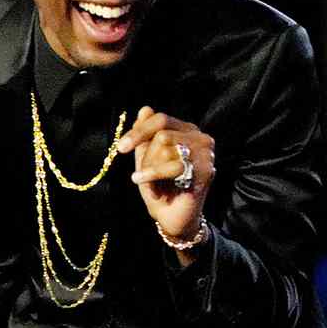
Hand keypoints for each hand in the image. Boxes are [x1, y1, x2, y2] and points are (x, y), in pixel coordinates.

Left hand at [116, 106, 214, 242]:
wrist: (173, 218)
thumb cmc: (160, 187)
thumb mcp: (146, 158)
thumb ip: (145, 135)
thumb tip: (145, 109)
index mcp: (186, 131)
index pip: (160, 119)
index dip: (139, 131)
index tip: (121, 148)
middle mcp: (200, 138)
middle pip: (161, 133)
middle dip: (145, 156)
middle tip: (141, 174)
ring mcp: (205, 154)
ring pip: (165, 148)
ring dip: (150, 169)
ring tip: (153, 184)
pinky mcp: (205, 170)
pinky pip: (172, 166)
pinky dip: (154, 177)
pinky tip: (152, 189)